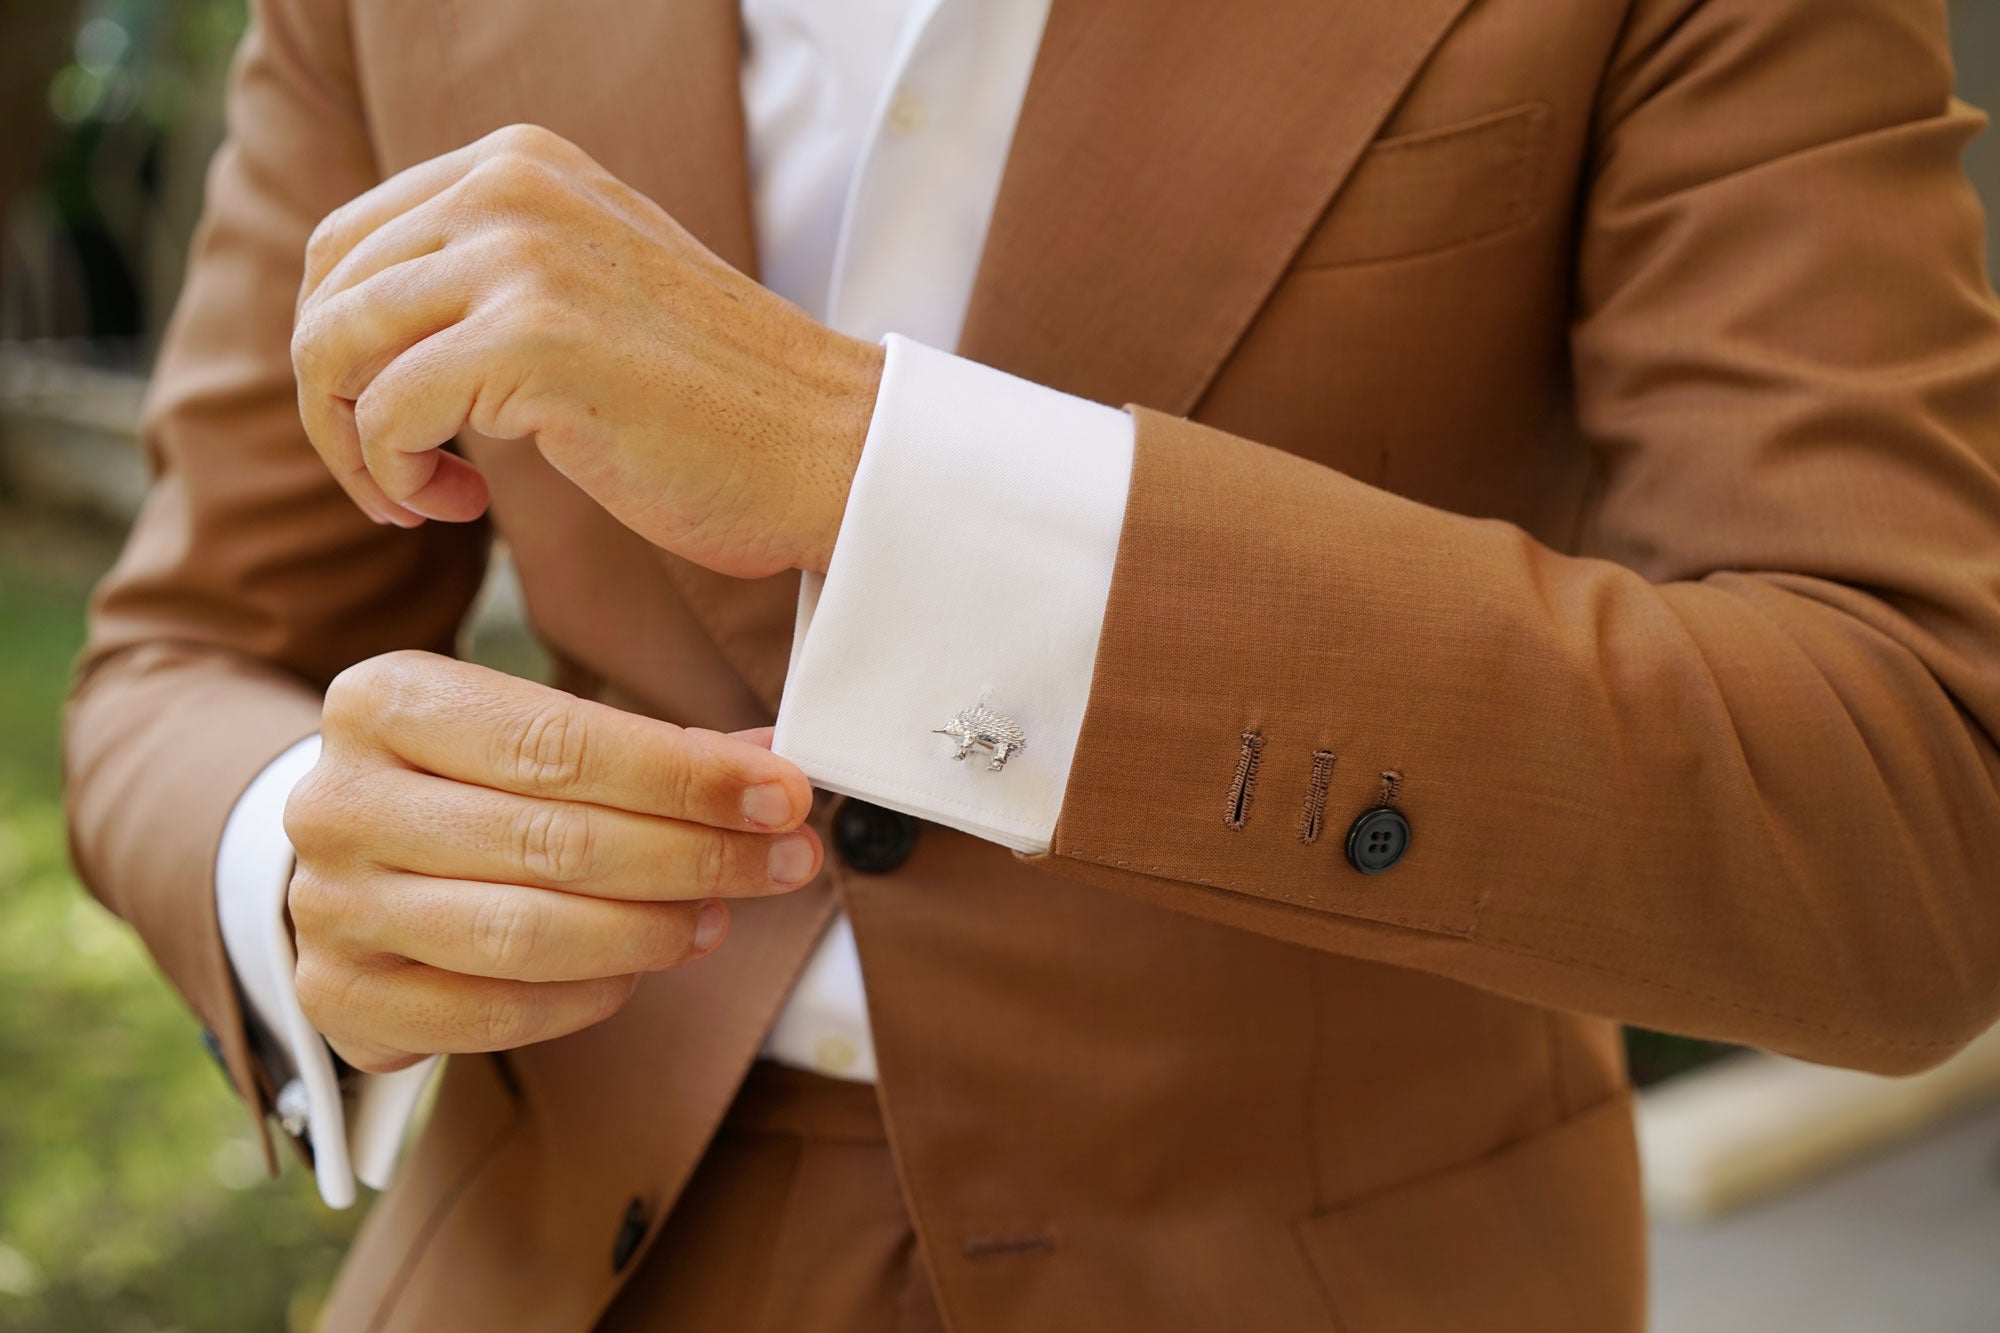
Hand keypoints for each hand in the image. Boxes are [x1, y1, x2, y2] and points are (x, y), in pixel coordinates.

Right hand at [283, 651, 822, 1073]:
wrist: (347, 856)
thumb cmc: (469, 782)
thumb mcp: (536, 731)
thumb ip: (651, 748)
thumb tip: (775, 768)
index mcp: (385, 699)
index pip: (560, 741)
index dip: (686, 776)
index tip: (781, 794)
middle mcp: (339, 800)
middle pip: (553, 840)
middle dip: (696, 855)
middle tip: (786, 860)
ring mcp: (329, 906)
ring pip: (525, 934)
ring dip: (650, 931)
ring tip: (719, 917)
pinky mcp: (339, 998)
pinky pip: (492, 1013)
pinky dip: (587, 997)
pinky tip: (641, 971)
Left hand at [290, 123, 883, 577]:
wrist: (828, 449)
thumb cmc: (721, 402)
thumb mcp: (592, 287)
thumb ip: (494, 273)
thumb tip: (360, 327)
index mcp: (520, 162)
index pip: (349, 242)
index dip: (343, 350)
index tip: (401, 427)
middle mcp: (509, 186)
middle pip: (328, 293)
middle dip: (335, 404)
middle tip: (403, 479)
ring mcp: (519, 257)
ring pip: (334, 349)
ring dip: (356, 449)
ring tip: (423, 499)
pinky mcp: (529, 341)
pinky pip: (386, 415)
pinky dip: (398, 478)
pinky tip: (463, 508)